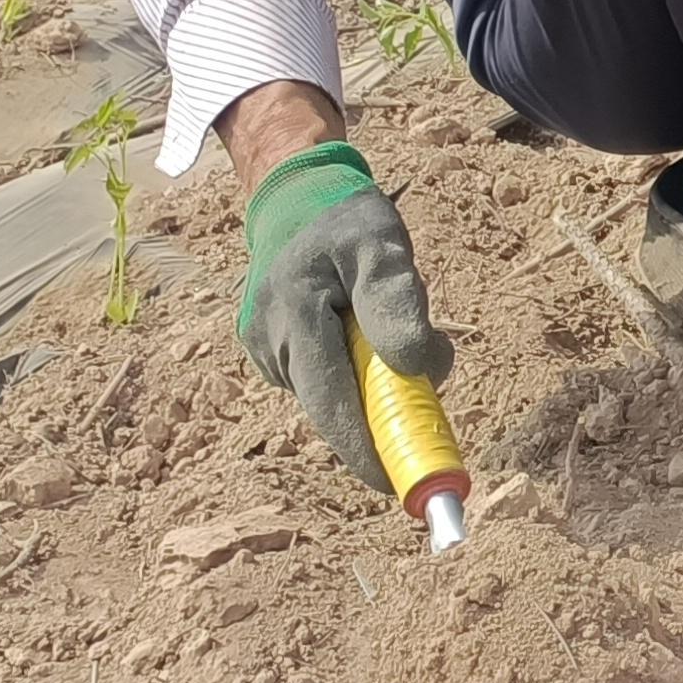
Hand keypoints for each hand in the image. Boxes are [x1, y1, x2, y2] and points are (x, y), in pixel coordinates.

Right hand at [234, 140, 451, 488]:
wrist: (298, 197)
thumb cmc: (348, 221)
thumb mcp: (384, 244)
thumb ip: (398, 304)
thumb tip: (419, 370)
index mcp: (293, 312)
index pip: (330, 400)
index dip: (363, 449)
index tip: (398, 486)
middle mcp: (267, 338)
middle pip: (329, 408)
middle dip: (375, 427)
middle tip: (421, 434)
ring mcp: (262, 346)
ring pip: (330, 395)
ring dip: (369, 390)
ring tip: (391, 344)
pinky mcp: (268, 351)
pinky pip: (322, 380)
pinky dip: (353, 376)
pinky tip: (359, 338)